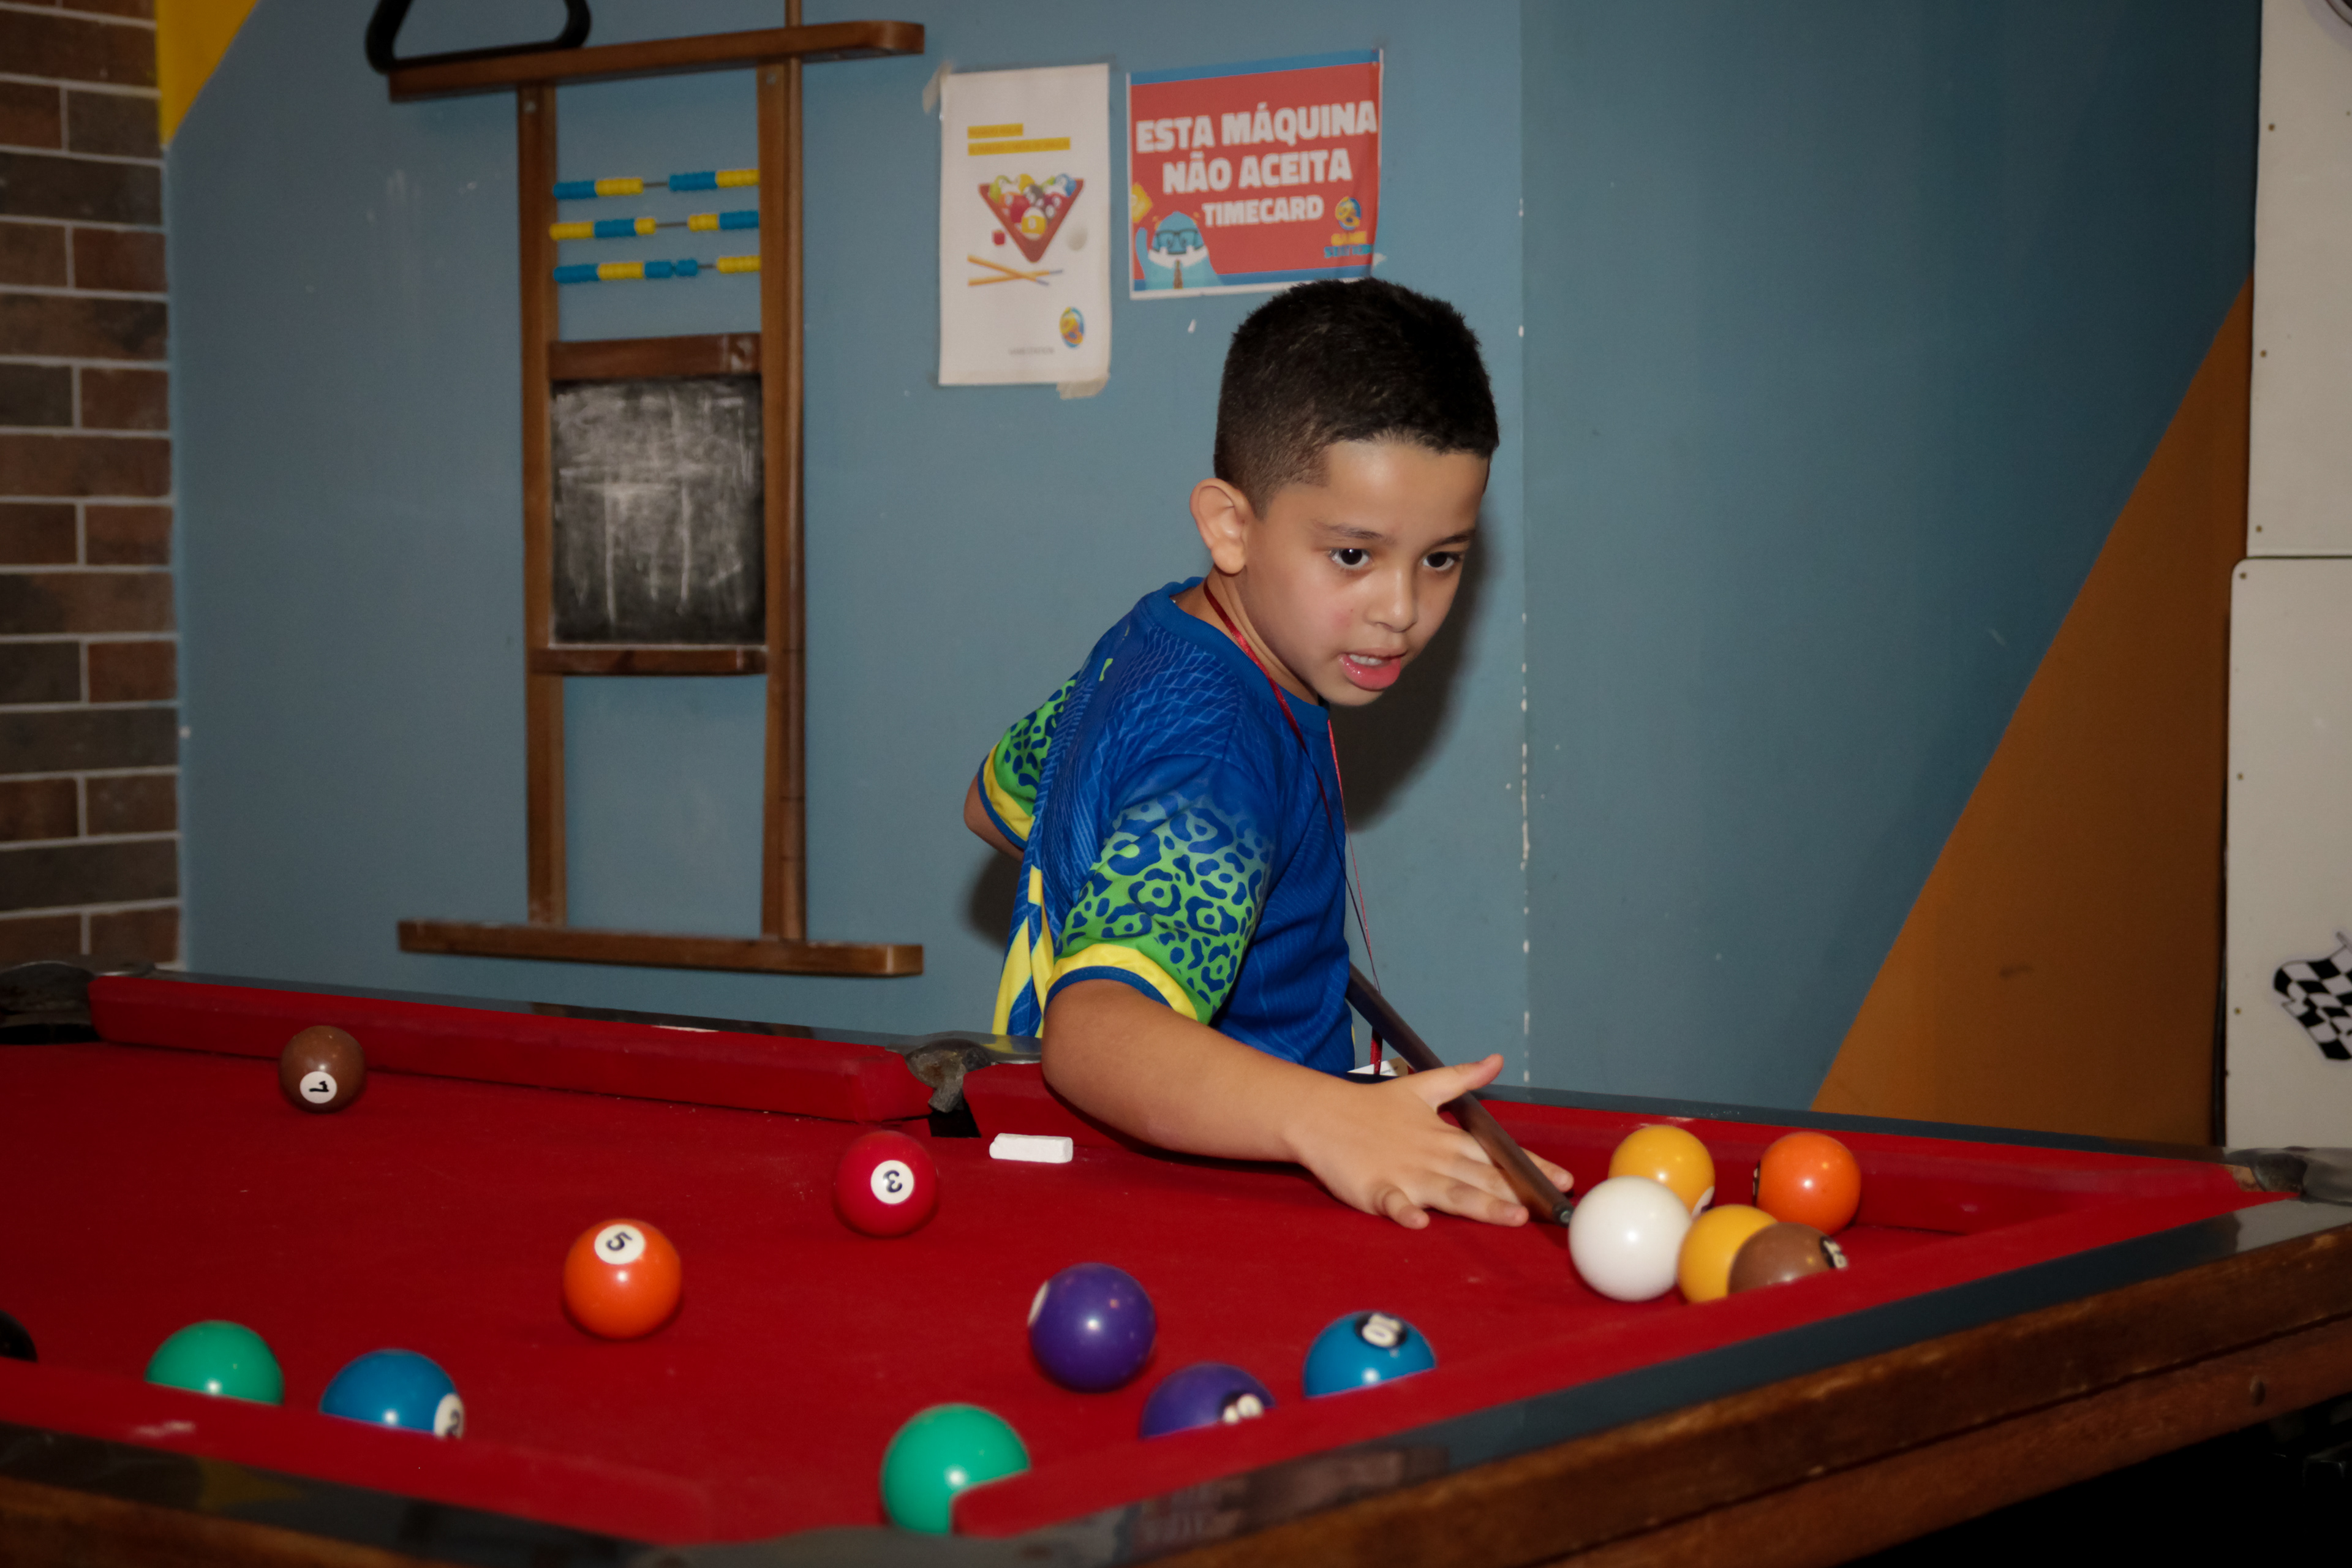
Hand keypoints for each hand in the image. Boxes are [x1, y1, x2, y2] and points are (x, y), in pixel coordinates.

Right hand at [1288, 1054, 1574, 1229]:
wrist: (1322, 1114)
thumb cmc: (1373, 1107)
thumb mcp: (1422, 1087)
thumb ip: (1462, 1078)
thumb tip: (1495, 1060)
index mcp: (1446, 1138)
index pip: (1498, 1154)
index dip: (1532, 1167)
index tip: (1564, 1180)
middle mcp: (1433, 1158)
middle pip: (1482, 1177)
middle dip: (1518, 1192)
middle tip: (1551, 1208)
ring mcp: (1405, 1174)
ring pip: (1450, 1192)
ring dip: (1481, 1205)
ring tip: (1511, 1217)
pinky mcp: (1375, 1188)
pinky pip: (1392, 1201)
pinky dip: (1404, 1210)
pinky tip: (1419, 1220)